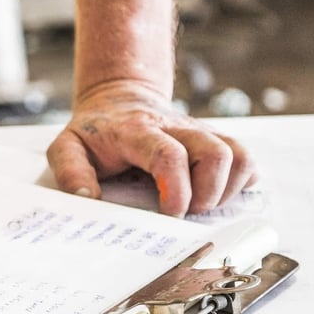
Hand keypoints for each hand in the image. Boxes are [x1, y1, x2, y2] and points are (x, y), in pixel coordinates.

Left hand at [46, 80, 257, 216]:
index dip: (177, 190)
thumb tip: (87, 199)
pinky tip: (216, 194)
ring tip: (202, 205)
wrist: (118, 98)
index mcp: (137, 131)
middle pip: (215, 153)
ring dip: (228, 190)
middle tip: (186, 213)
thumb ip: (70, 171)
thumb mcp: (67, 146)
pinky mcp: (215, 140)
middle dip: (208, 194)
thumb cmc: (95, 131)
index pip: (168, 155)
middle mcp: (176, 128)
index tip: (170, 214)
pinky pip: (246, 159)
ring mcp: (199, 132)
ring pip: (239, 155)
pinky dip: (241, 182)